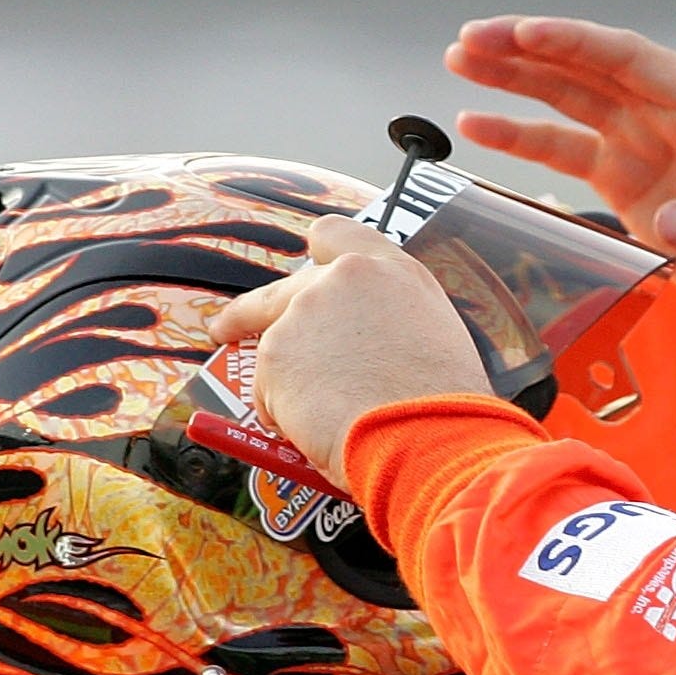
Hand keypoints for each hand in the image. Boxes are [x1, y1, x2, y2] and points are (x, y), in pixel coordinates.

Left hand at [206, 218, 493, 482]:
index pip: (335, 235)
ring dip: (287, 383)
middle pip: (282, 290)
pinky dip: (283, 415)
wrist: (430, 439)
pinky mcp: (276, 352)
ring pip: (276, 350)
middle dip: (250, 313)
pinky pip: (267, 390)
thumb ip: (391, 324)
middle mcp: (346, 278)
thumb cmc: (446, 408)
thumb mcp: (436, 339)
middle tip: (229, 329)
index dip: (314, 256)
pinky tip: (319, 432)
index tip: (301, 277)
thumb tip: (363, 350)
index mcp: (395, 271)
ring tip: (324, 422)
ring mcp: (305, 312)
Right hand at [447, 14, 675, 330]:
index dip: (577, 43)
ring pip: (570, 98)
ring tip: (460, 60)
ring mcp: (645, 145)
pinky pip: (565, 150)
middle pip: (590, 68)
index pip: (633, 60)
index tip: (525, 33)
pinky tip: (477, 123)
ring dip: (516, 79)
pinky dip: (522, 136)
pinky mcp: (626, 181)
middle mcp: (671, 116)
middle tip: (469, 40)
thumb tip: (675, 220)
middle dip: (529, 51)